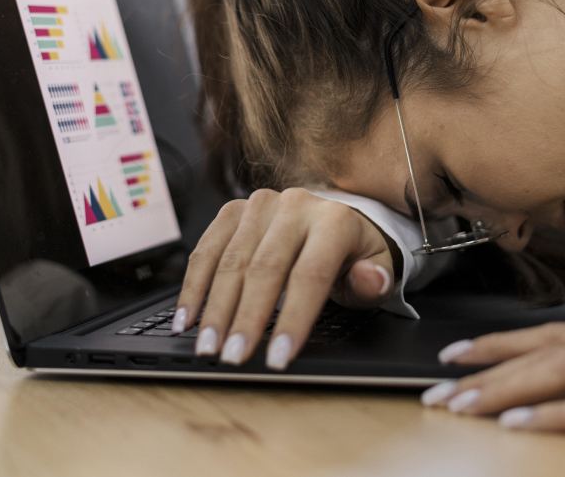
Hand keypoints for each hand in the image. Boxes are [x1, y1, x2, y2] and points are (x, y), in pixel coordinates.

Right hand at [173, 188, 395, 369]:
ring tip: (207, 346)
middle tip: (233, 357)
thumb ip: (375, 280)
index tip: (279, 358)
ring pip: (231, 260)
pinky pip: (207, 249)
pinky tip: (187, 318)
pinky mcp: (234, 210)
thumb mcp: (377, 270)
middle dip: (246, 318)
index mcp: (335, 220)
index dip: (294, 318)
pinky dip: (194, 286)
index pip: (311, 274)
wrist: (335, 220)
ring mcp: (261, 205)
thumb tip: (369, 280)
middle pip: (265, 268)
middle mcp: (296, 205)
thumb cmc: (355, 255)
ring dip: (214, 308)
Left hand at [422, 320, 564, 440]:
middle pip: (546, 350)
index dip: (501, 344)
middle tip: (435, 386)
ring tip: (459, 405)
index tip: (457, 354)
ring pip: (563, 372)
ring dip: (504, 390)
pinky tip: (524, 424)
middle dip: (484, 369)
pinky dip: (561, 414)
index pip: (557, 333)